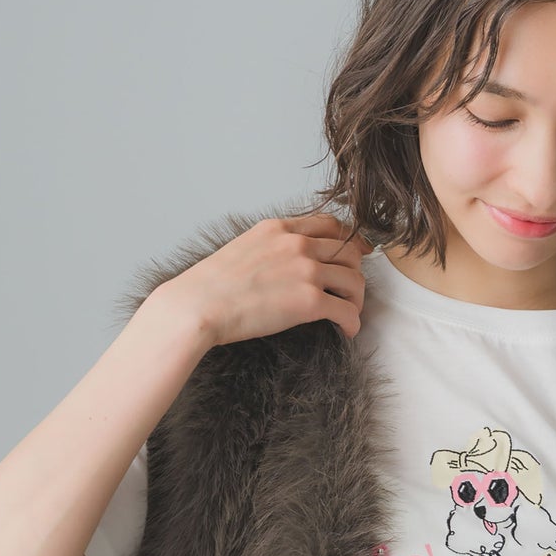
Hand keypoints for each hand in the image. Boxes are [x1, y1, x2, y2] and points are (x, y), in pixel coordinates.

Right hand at [165, 212, 373, 348]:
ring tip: (348, 313)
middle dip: (355, 272)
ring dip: (357, 299)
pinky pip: (347, 311)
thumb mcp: (243, 247)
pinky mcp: (309, 302)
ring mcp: (306, 271)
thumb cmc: (210, 285)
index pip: (330, 224)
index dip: (351, 240)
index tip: (358, 253)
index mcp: (280, 229)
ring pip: (355, 280)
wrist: (198, 306)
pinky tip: (346, 331)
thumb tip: (282, 261)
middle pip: (350, 251)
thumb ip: (270, 247)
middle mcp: (298, 244)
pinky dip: (353, 323)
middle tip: (350, 291)